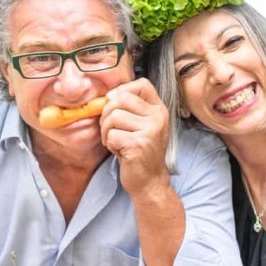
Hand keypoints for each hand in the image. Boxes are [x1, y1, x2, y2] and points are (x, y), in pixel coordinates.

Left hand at [101, 78, 169, 195]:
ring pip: (113, 117)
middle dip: (107, 114)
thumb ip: (130, 108)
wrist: (149, 182)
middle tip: (110, 130)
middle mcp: (158, 117)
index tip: (115, 105)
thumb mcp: (142, 125)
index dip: (122, 90)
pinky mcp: (139, 145)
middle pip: (120, 99)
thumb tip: (108, 95)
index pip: (141, 84)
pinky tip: (119, 152)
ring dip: (107, 131)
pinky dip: (110, 144)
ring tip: (116, 142)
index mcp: (159, 110)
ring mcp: (150, 131)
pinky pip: (111, 135)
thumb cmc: (140, 152)